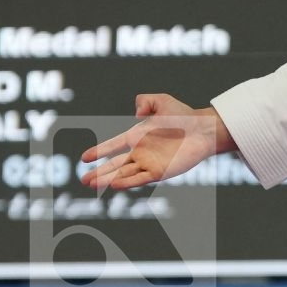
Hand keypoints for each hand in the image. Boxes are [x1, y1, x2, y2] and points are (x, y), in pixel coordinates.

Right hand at [80, 94, 226, 189]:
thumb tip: (136, 114)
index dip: (100, 151)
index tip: (85, 158)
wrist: (202, 130)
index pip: (114, 146)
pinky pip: (139, 179)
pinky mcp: (159, 172)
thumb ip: (145, 101)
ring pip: (123, 174)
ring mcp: (149, 164)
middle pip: (115, 165)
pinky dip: (127, 182)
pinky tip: (114, 185)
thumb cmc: (184, 115)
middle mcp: (141, 152)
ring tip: (92, 184)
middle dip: (99, 173)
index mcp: (137, 136)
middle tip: (84, 180)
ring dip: (108, 179)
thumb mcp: (161, 101)